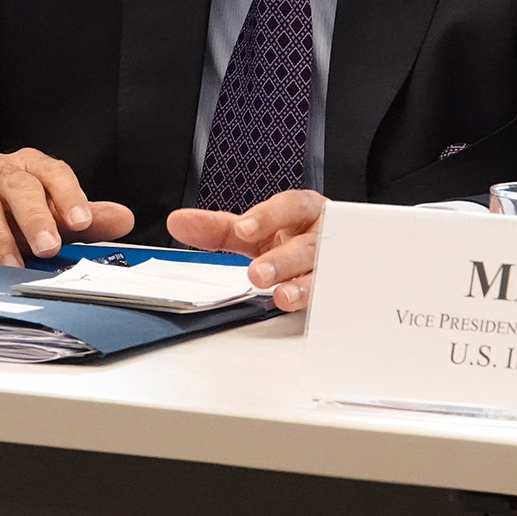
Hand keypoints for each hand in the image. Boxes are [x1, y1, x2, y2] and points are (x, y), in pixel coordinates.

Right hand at [0, 147, 133, 265]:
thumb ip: (85, 216)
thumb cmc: (17, 205)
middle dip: (35, 217)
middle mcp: (1, 172)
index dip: (68, 196)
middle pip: (19, 187)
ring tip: (13, 264)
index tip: (81, 221)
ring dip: (0, 238)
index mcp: (33, 166)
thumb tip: (124, 219)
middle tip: (48, 246)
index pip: (54, 173)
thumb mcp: (53, 208)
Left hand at [167, 189, 325, 311]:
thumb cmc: (292, 236)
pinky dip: (319, 303)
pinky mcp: (339, 289)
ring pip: (322, 272)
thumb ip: (219, 229)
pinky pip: (333, 296)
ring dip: (302, 285)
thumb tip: (177, 222)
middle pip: (306, 243)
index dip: (268, 216)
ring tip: (281, 297)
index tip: (244, 229)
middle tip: (257, 273)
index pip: (289, 206)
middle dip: (282, 259)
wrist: (337, 251)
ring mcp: (334, 263)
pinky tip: (305, 309)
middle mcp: (321, 234)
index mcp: (302, 210)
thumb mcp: (256, 230)